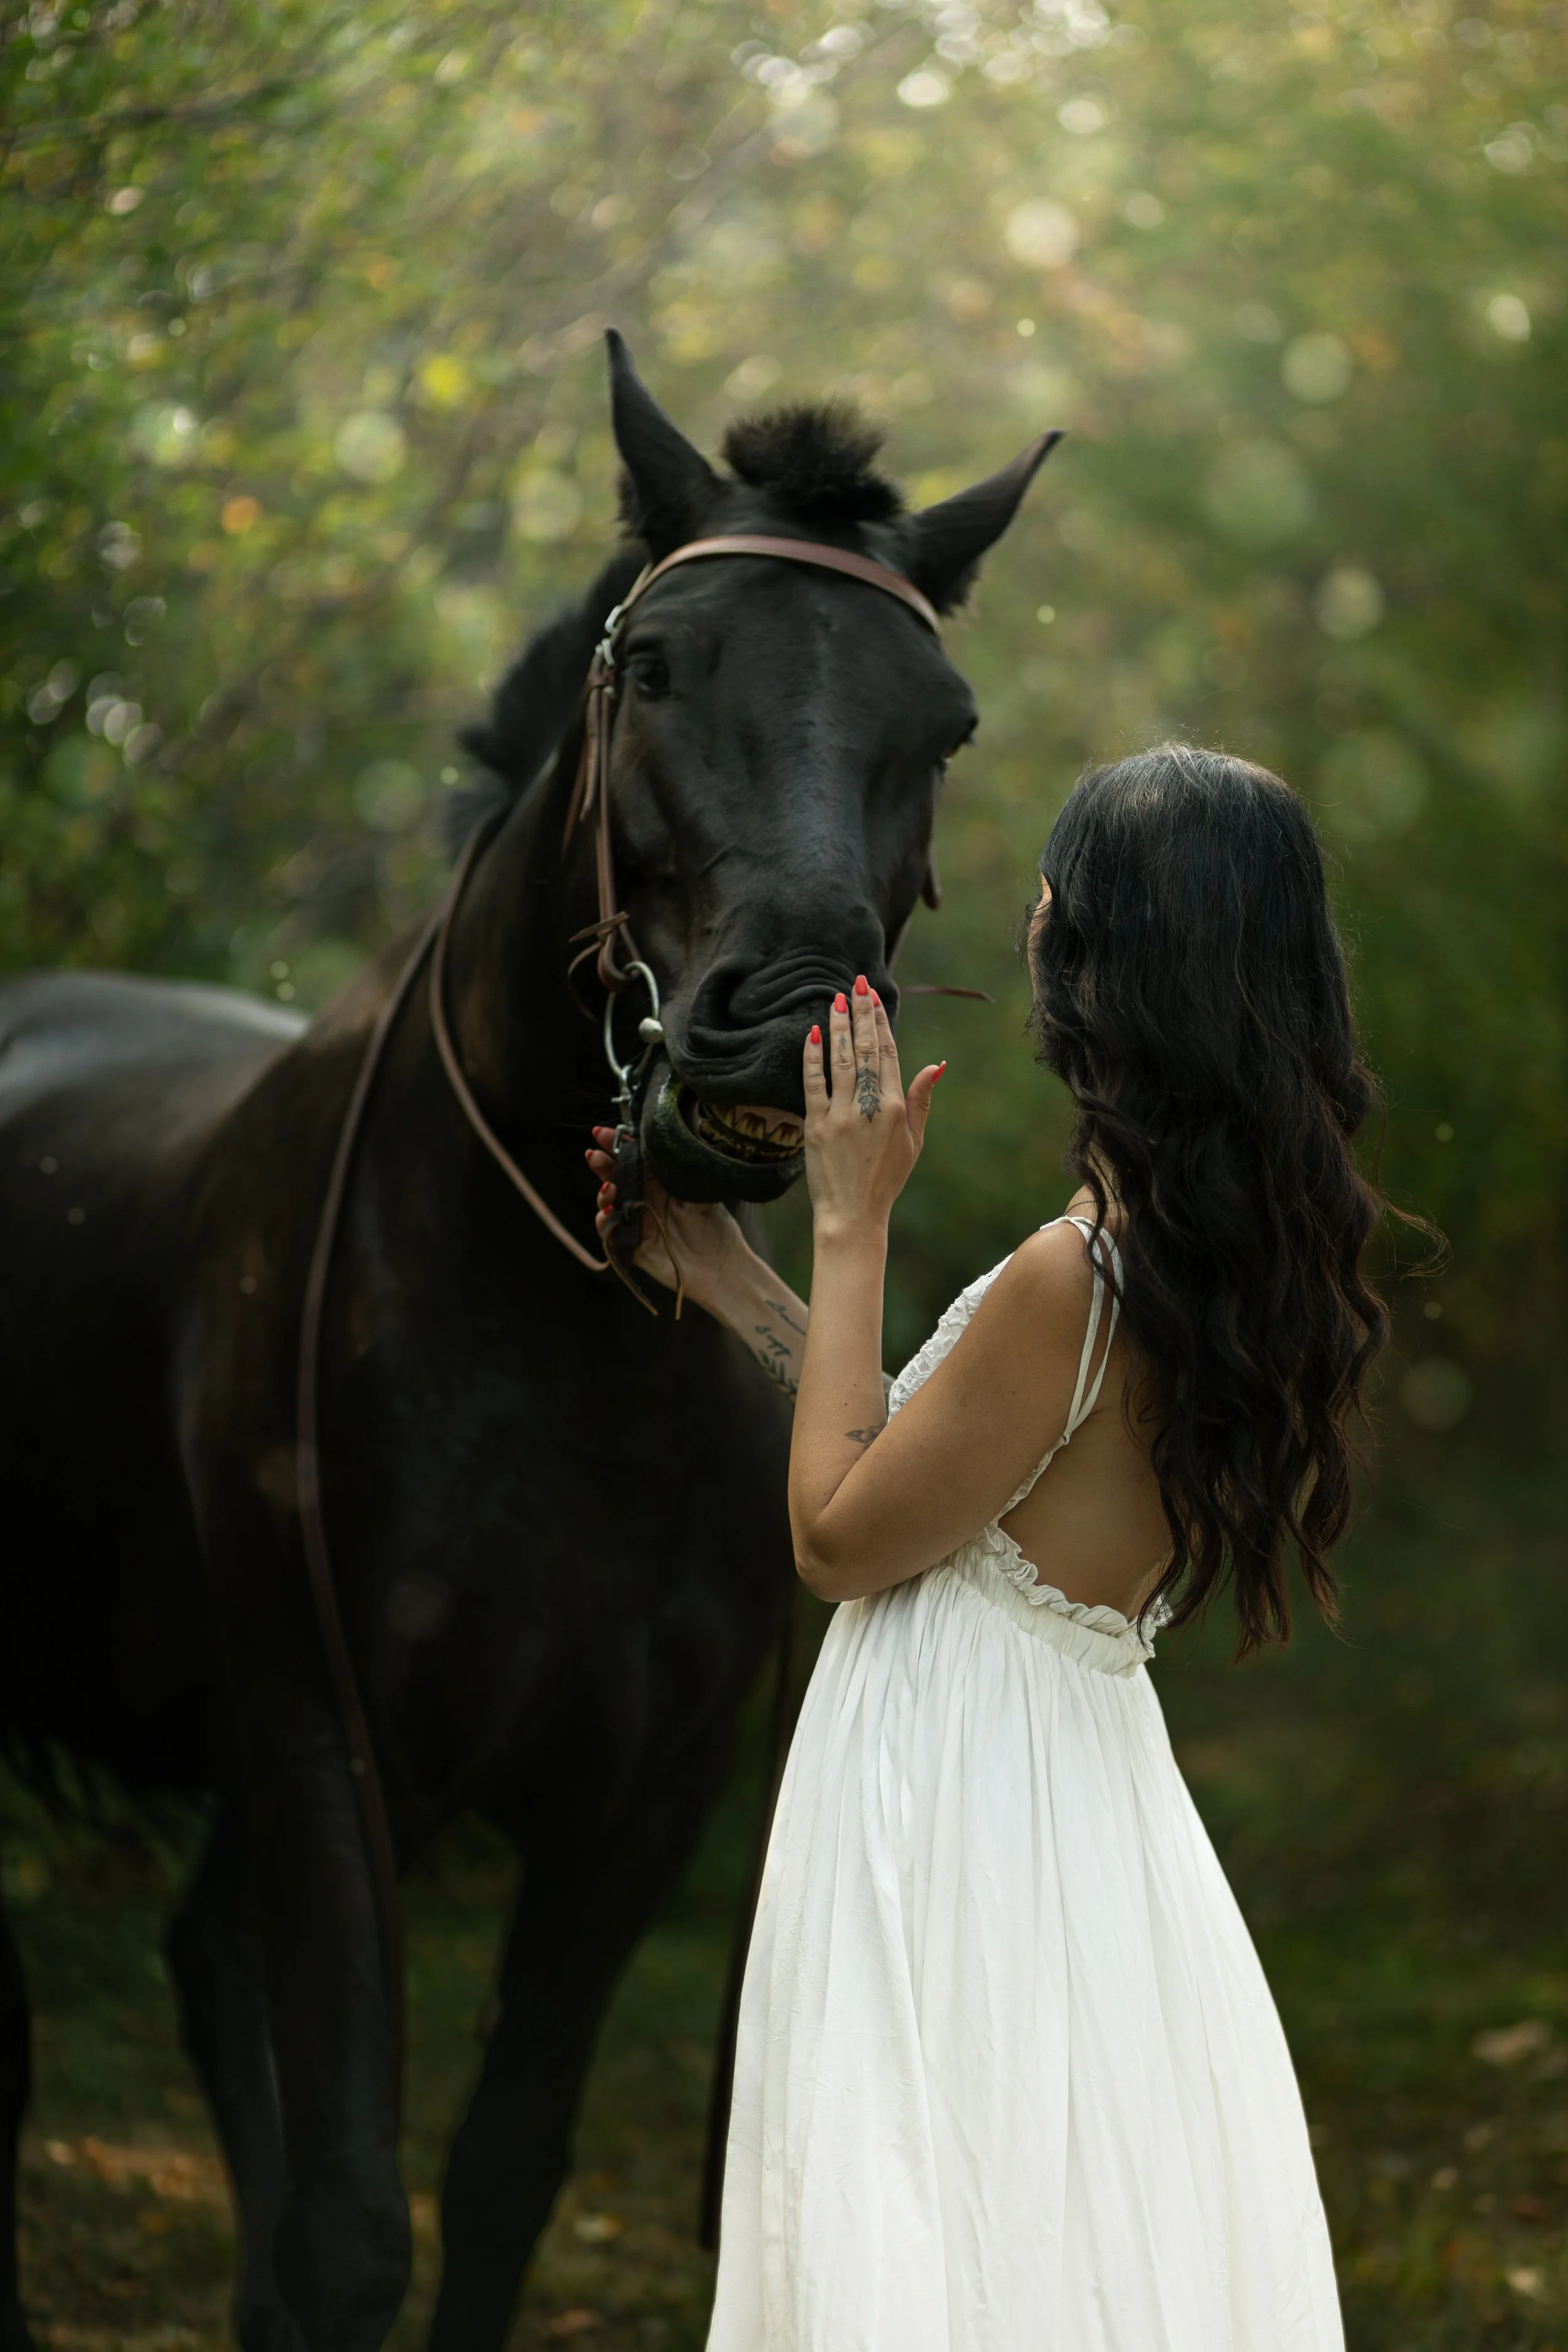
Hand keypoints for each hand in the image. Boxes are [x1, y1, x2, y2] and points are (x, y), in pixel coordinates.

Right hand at [584, 1127, 749, 1313]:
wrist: (720, 1269)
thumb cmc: (716, 1230)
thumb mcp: (700, 1193)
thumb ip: (678, 1171)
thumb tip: (661, 1144)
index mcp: (661, 1183)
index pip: (634, 1158)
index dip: (616, 1145)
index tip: (603, 1134)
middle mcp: (645, 1199)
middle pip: (615, 1177)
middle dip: (601, 1164)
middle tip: (593, 1155)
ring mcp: (635, 1221)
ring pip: (607, 1203)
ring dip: (602, 1194)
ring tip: (609, 1190)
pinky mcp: (630, 1245)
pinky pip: (608, 1231)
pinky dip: (604, 1222)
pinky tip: (610, 1214)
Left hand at [803, 979, 941, 1239]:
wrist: (853, 1215)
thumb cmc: (886, 1179)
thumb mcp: (914, 1141)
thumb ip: (922, 1100)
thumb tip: (937, 1064)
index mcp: (895, 1108)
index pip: (886, 1053)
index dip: (879, 1021)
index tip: (872, 996)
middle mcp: (869, 1107)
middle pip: (864, 1050)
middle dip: (860, 1013)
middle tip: (855, 984)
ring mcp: (841, 1116)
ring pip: (839, 1061)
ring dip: (838, 1027)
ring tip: (836, 999)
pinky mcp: (816, 1127)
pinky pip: (813, 1084)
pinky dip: (812, 1058)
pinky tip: (814, 1034)